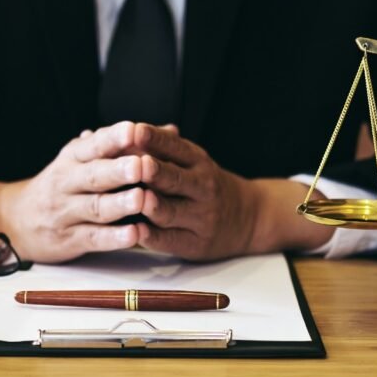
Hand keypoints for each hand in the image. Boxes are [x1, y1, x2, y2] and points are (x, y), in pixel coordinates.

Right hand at [0, 122, 147, 262]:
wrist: (16, 219)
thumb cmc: (63, 184)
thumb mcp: (85, 158)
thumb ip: (125, 145)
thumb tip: (169, 130)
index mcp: (73, 157)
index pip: (94, 144)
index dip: (114, 138)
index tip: (134, 130)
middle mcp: (67, 181)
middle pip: (94, 175)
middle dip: (119, 170)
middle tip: (141, 166)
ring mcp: (66, 212)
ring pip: (95, 207)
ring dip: (120, 204)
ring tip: (141, 199)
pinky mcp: (69, 239)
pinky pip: (93, 238)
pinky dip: (114, 237)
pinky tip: (134, 234)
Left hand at [134, 124, 333, 259]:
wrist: (249, 218)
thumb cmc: (206, 184)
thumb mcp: (194, 161)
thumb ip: (164, 149)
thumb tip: (128, 133)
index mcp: (198, 162)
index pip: (176, 147)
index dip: (156, 140)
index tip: (137, 131)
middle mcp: (202, 188)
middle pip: (175, 180)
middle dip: (155, 172)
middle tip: (137, 165)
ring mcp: (200, 218)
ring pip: (171, 212)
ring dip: (153, 206)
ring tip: (137, 199)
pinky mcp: (194, 244)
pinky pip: (170, 240)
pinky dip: (152, 237)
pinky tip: (136, 231)